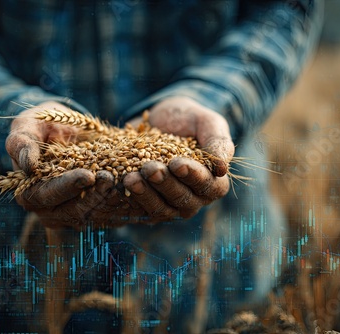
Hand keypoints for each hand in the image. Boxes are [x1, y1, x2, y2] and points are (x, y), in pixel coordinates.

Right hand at [5, 102, 140, 227]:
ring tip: (131, 182)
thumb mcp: (28, 125)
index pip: (48, 196)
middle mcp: (52, 211)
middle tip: (114, 178)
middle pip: (75, 212)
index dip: (68, 187)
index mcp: (31, 193)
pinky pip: (114, 214)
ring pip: (98, 216)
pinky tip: (141, 188)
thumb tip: (27, 165)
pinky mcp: (97, 211)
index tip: (88, 175)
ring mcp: (76, 214)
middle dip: (96, 196)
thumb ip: (22, 142)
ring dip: (115, 201)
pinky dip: (129, 204)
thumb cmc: (41, 125)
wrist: (65, 129)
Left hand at [123, 97, 232, 222]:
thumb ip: (218, 142)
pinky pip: (137, 209)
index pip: (206, 186)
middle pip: (181, 199)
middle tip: (150, 168)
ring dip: (145, 194)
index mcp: (214, 183)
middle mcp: (193, 199)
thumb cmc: (189, 120)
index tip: (177, 162)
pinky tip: (116, 185)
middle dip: (164, 184)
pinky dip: (127, 198)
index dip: (192, 176)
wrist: (160, 119)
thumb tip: (222, 168)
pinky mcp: (146, 205)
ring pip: (159, 208)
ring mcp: (169, 205)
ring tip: (130, 177)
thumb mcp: (208, 123)